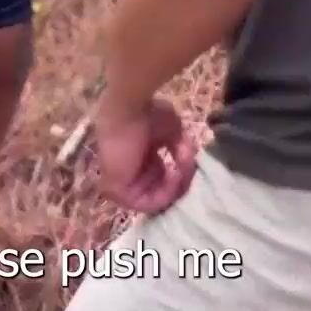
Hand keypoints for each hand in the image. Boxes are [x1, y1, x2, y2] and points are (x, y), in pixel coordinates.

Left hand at [93, 97, 197, 213]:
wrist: (128, 107)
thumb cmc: (146, 112)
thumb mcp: (173, 129)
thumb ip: (181, 149)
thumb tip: (189, 161)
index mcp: (139, 158)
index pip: (161, 180)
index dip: (181, 176)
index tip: (193, 165)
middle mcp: (131, 172)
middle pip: (160, 191)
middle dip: (181, 183)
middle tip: (191, 169)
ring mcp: (122, 182)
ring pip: (155, 199)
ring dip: (175, 188)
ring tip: (183, 170)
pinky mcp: (117, 189)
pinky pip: (146, 203)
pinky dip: (165, 194)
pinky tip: (174, 175)